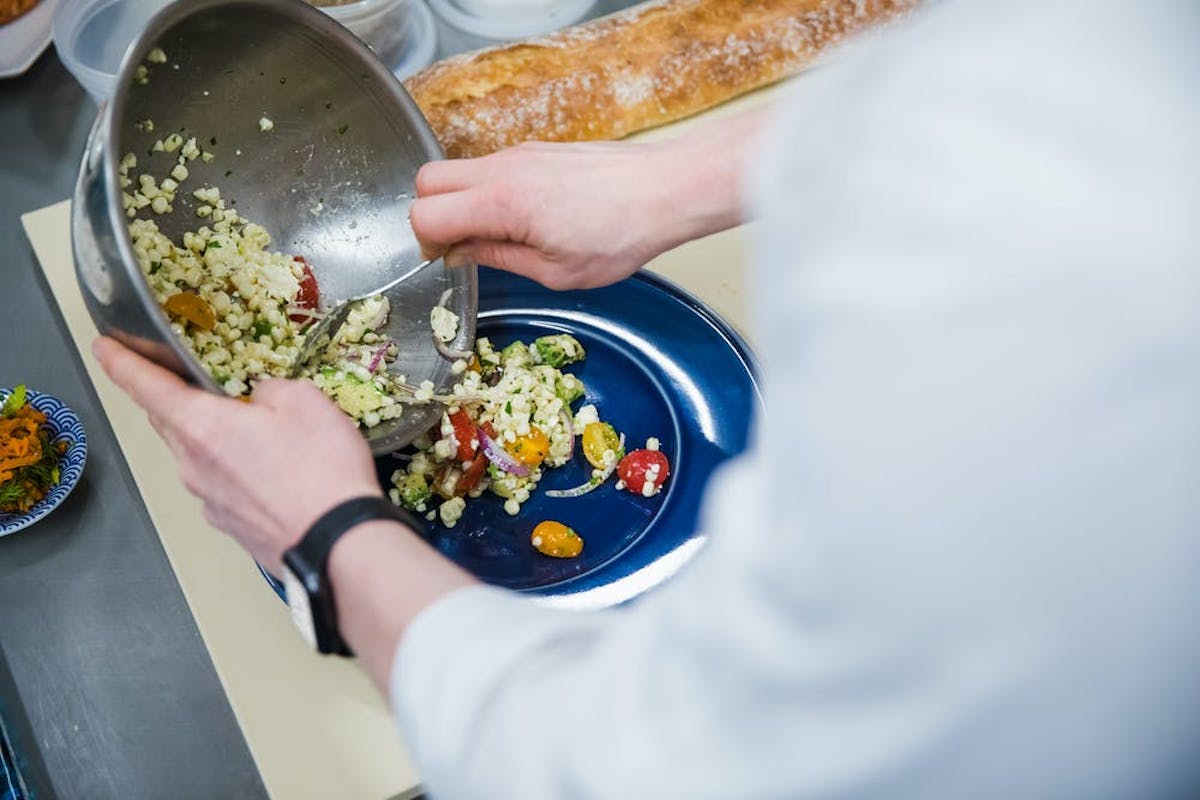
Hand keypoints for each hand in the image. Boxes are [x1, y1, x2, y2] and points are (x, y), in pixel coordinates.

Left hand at [92, 337, 382, 573]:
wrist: (337, 543)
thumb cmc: (322, 471)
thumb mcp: (306, 401)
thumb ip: (272, 389)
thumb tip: (260, 398)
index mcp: (202, 426)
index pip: (145, 386)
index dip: (122, 362)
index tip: (103, 349)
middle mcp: (193, 464)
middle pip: (169, 422)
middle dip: (176, 400)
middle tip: (194, 383)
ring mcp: (208, 499)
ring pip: (197, 456)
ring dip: (215, 439)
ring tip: (258, 434)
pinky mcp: (229, 524)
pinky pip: (221, 485)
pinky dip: (235, 471)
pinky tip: (273, 473)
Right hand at [410, 108, 766, 290]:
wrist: (667, 189)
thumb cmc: (621, 233)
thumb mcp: (555, 271)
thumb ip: (498, 258)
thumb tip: (461, 254)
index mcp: (501, 203)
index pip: (425, 213)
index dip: (426, 243)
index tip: (447, 260)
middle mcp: (502, 169)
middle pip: (427, 179)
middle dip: (431, 215)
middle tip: (459, 245)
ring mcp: (519, 154)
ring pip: (458, 170)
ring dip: (461, 202)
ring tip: (496, 235)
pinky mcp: (536, 150)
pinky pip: (490, 167)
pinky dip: (486, 192)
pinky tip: (521, 219)